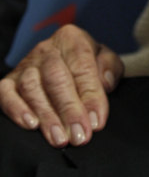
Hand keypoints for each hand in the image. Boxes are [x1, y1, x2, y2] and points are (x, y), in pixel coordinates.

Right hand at [0, 24, 123, 146]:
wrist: (62, 59)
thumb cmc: (86, 63)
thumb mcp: (105, 58)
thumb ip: (110, 67)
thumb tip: (105, 82)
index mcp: (72, 39)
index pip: (82, 66)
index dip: (90, 95)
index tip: (96, 121)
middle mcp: (46, 50)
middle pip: (55, 78)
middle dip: (69, 110)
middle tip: (79, 135)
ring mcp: (25, 65)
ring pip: (32, 88)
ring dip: (47, 116)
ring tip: (59, 138)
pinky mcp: (8, 81)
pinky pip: (6, 94)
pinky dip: (16, 109)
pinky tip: (31, 124)